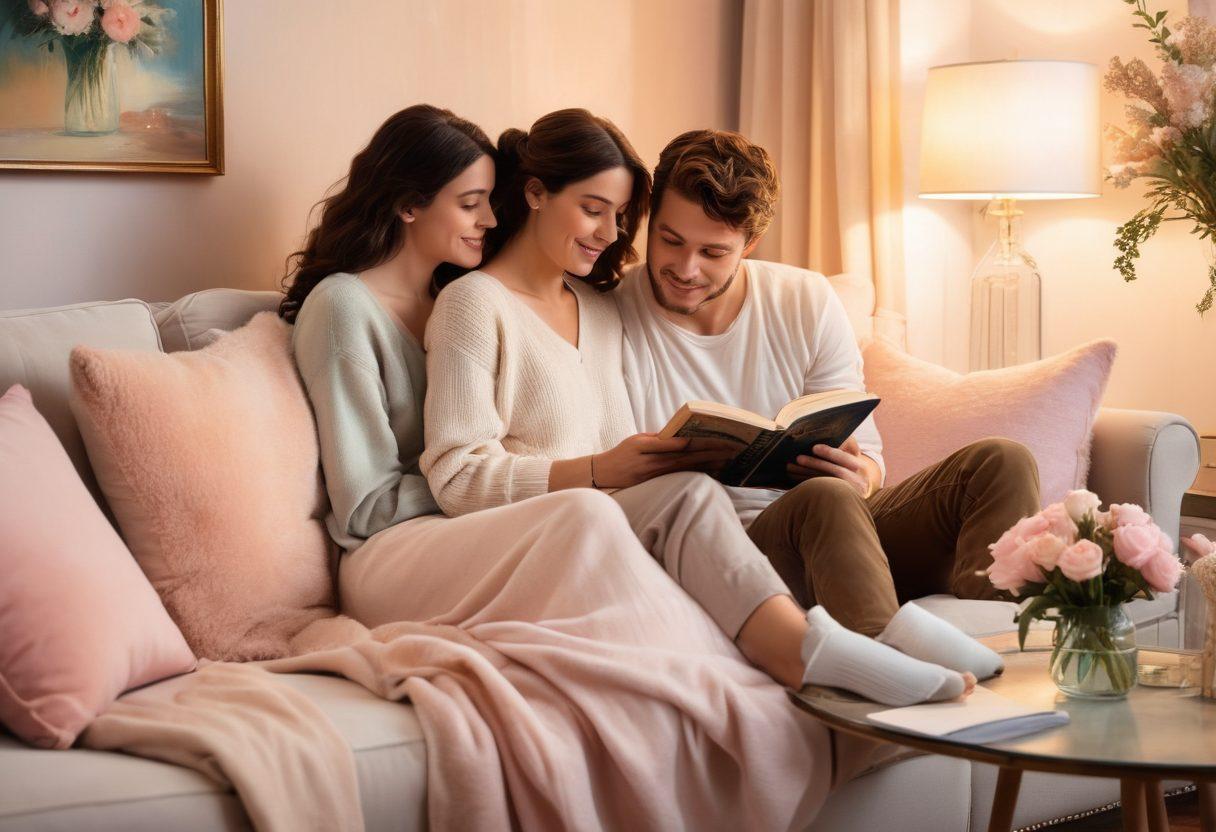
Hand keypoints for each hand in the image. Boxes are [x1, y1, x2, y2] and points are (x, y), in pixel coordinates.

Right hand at [593, 433, 737, 487]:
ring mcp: (658, 476)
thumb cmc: (622, 453)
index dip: (704, 443)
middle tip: (733, 451)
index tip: (721, 439)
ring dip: (709, 466)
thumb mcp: (638, 440)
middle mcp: (658, 464)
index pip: (684, 446)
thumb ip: (660, 439)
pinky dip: (696, 475)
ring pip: (688, 469)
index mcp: (653, 449)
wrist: (604, 474)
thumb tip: (683, 437)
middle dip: (713, 454)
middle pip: (691, 458)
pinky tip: (710, 473)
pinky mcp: (658, 483)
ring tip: (728, 462)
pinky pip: (681, 478)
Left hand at [786, 436, 872, 496]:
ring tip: (790, 467)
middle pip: (836, 473)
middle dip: (816, 464)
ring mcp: (850, 494)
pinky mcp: (838, 501)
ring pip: (827, 484)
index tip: (814, 447)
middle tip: (798, 458)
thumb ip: (843, 445)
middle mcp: (859, 482)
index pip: (846, 459)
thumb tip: (826, 433)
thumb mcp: (850, 455)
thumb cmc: (848, 465)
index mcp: (861, 468)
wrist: (853, 490)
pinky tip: (793, 477)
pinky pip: (820, 492)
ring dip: (806, 474)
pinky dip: (805, 483)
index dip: (830, 453)